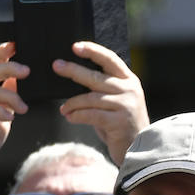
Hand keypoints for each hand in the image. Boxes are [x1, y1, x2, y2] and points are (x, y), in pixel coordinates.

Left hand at [55, 41, 149, 164]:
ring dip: (72, 103)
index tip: (75, 46)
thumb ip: (102, 88)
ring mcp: (126, 106)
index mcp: (129, 81)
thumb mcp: (116, 100)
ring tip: (64, 109)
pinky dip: (77, 116)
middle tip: (56, 66)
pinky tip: (70, 117)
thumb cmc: (120, 122)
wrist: (138, 148)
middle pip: (96, 76)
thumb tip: (72, 74)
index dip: (93, 51)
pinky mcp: (119, 122)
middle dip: (74, 71)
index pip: (110, 59)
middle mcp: (129, 90)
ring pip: (90, 98)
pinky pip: (91, 114)